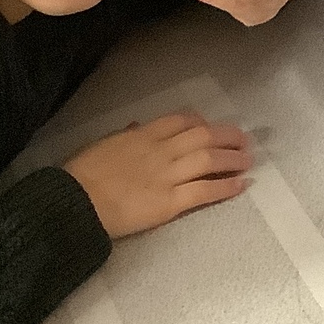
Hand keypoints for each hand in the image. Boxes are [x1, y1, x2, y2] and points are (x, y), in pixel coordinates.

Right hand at [62, 111, 251, 236]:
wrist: (76, 203)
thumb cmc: (82, 175)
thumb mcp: (103, 144)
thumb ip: (125, 136)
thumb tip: (137, 127)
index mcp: (143, 135)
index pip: (180, 121)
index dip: (201, 122)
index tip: (210, 126)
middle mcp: (161, 150)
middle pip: (203, 136)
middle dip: (227, 136)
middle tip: (243, 139)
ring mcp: (167, 175)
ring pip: (209, 159)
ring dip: (232, 159)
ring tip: (248, 160)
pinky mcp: (170, 203)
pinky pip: (204, 191)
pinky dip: (225, 186)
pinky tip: (240, 185)